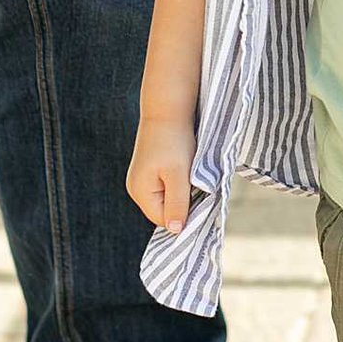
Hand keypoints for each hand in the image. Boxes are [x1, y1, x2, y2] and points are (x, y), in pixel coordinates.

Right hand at [127, 116, 197, 234]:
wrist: (168, 111)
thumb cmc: (174, 141)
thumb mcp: (178, 174)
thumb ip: (177, 203)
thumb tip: (175, 231)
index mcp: (140, 192)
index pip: (164, 220)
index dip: (184, 218)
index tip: (204, 209)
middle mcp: (137, 189)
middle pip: (165, 211)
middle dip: (184, 206)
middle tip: (203, 192)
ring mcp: (143, 180)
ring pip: (168, 199)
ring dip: (184, 194)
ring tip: (196, 180)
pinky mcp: (152, 171)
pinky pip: (168, 187)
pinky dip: (181, 185)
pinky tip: (191, 174)